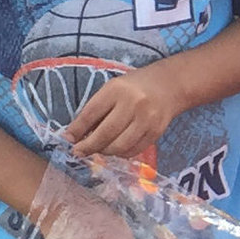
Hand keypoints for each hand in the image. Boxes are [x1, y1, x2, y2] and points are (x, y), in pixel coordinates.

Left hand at [66, 66, 182, 158]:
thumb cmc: (136, 86)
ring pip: (120, 146)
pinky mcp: (156, 132)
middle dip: (89, 146)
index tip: (68, 139)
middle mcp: (133, 104)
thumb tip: (78, 134)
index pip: (91, 114)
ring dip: (105, 151)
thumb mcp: (113, 89)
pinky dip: (121, 153)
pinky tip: (116, 149)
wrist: (171, 85)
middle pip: (105, 133)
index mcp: (117, 90)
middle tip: (78, 152)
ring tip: (99, 149)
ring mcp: (147, 120)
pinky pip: (134, 150)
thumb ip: (97, 109)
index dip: (77, 129)